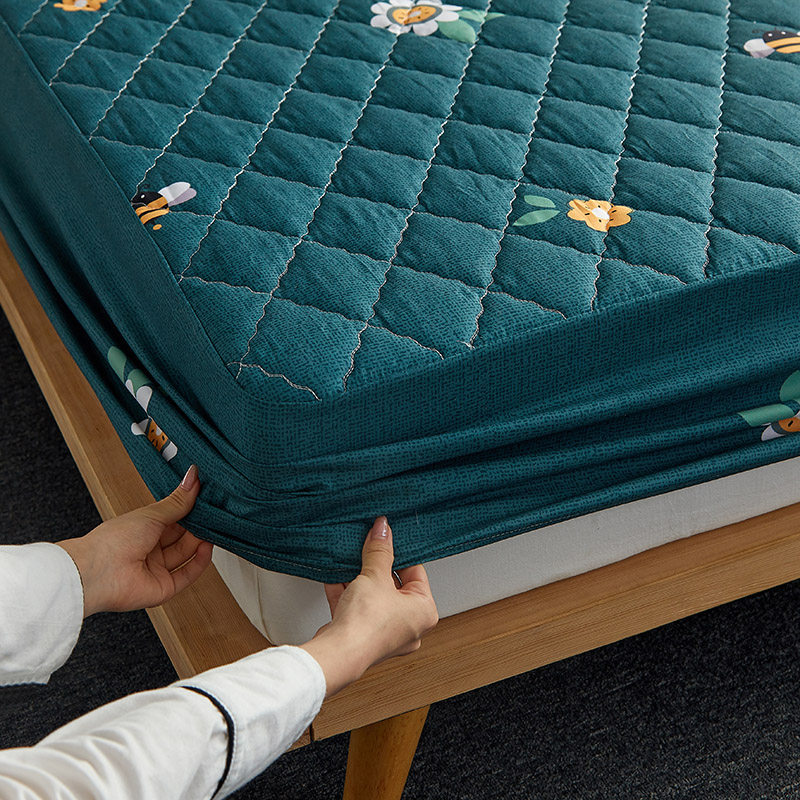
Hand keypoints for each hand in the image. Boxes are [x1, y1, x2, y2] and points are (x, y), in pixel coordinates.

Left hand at [57, 465, 212, 616]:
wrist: (97, 572)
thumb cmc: (114, 540)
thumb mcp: (152, 514)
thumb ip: (178, 501)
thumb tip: (193, 477)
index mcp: (144, 530)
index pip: (175, 519)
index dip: (191, 510)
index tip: (207, 498)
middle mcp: (151, 550)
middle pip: (183, 537)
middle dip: (199, 526)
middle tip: (215, 513)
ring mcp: (157, 569)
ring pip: (187, 554)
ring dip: (201, 542)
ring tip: (214, 528)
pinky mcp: (164, 588)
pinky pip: (187, 575)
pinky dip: (200, 562)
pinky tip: (207, 548)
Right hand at [300, 517, 438, 696]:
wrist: (339, 653)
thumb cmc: (367, 624)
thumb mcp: (375, 575)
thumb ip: (379, 550)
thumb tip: (383, 529)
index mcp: (424, 611)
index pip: (416, 572)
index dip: (399, 553)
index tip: (387, 539)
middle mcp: (410, 626)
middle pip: (393, 585)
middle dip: (376, 567)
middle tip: (368, 548)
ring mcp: (386, 633)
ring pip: (374, 597)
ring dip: (359, 579)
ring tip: (350, 560)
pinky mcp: (363, 637)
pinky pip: (357, 608)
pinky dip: (347, 593)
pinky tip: (335, 576)